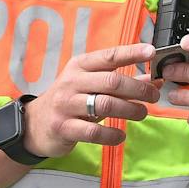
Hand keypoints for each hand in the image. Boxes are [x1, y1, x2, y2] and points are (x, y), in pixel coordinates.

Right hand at [23, 42, 158, 156]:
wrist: (35, 124)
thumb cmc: (70, 101)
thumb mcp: (91, 85)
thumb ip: (121, 83)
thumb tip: (153, 80)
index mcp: (79, 66)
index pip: (109, 56)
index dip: (131, 53)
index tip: (152, 52)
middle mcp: (72, 82)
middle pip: (112, 82)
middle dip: (138, 89)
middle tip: (153, 96)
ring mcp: (66, 105)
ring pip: (105, 105)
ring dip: (130, 110)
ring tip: (141, 113)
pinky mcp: (64, 127)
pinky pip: (94, 131)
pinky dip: (112, 134)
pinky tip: (120, 135)